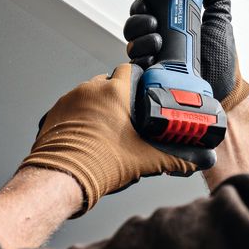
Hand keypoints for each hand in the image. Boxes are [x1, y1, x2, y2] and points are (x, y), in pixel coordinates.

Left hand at [19, 64, 198, 215]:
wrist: (60, 178)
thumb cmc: (96, 165)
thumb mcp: (145, 161)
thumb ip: (174, 159)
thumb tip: (193, 161)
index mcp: (114, 93)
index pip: (131, 70)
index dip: (141, 80)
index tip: (145, 93)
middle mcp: (90, 90)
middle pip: (110, 82)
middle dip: (120, 97)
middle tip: (128, 118)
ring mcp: (70, 99)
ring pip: (91, 94)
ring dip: (100, 106)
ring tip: (108, 130)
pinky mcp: (55, 112)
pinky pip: (73, 107)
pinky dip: (81, 117)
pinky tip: (89, 135)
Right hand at [124, 0, 248, 110]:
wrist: (224, 90)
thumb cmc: (222, 59)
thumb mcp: (220, 22)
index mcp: (170, 26)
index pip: (146, 9)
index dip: (143, 4)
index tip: (148, 3)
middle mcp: (157, 41)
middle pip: (133, 23)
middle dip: (139, 19)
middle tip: (154, 22)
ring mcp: (151, 60)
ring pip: (131, 41)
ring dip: (140, 38)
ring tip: (158, 42)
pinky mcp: (147, 77)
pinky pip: (132, 63)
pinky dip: (140, 57)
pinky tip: (153, 58)